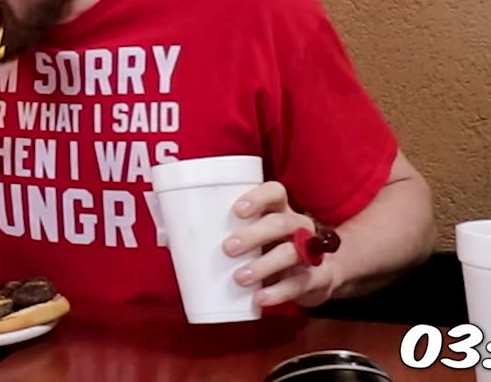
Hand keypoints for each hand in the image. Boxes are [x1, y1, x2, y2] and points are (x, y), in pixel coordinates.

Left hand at [223, 181, 338, 307]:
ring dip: (264, 265)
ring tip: (239, 277)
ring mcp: (311, 252)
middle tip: (228, 248)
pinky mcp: (318, 278)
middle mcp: (299, 226)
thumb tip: (170, 234)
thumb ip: (223, 232)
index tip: (236, 210)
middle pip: (281, 223)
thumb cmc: (274, 249)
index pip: (275, 192)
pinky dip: (278, 292)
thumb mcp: (256, 235)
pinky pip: (300, 283)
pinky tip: (259, 299)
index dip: (258, 197)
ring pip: (291, 252)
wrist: (320, 275)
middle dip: (254, 234)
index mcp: (281, 210)